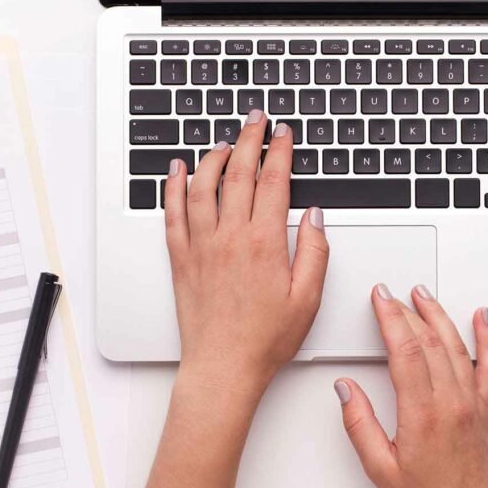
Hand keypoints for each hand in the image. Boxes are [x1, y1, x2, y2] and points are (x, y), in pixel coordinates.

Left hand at [164, 110, 328, 401]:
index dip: (279, 151)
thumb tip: (313, 216)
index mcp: (264, 244)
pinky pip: (173, 213)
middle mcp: (229, 238)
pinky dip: (173, 187)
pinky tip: (178, 170)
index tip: (283, 134)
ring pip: (203, 186)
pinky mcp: (181, 259)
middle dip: (248, 140)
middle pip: (237, 174)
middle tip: (255, 120)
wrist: (223, 368)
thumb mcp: (307, 299)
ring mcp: (201, 246)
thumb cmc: (265, 340)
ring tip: (224, 141)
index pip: (273, 182)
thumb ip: (314, 252)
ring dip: (214, 157)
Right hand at [335, 285, 487, 487]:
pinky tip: (483, 318)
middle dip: (407, 311)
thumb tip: (346, 389)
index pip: (405, 351)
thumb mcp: (379, 468)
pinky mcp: (485, 407)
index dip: (390, 319)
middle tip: (391, 294)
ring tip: (423, 295)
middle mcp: (451, 402)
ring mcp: (472, 402)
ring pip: (456, 345)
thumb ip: (359, 424)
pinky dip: (487, 337)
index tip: (380, 299)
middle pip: (428, 341)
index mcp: (422, 414)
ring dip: (438, 315)